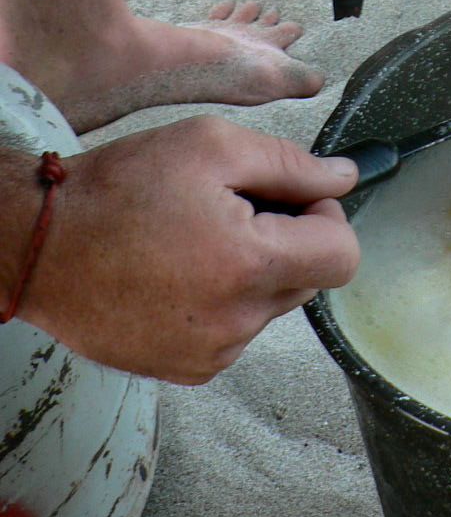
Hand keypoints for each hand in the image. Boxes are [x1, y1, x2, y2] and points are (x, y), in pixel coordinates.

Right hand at [18, 115, 359, 383]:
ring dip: (254, 270)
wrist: (39, 246)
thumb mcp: (212, 146)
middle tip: (234, 207)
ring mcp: (210, 354)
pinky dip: (224, 300)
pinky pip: (236, 330)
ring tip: (197, 238)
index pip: (343, 255)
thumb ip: (291, 164)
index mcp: (249, 267)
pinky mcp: (186, 371)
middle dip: (288, 239)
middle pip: (309, 278)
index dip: (326, 216)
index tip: (292, 196)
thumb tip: (345, 179)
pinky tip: (179, 271)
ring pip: (272, 304)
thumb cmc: (121, 188)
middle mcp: (236, 323)